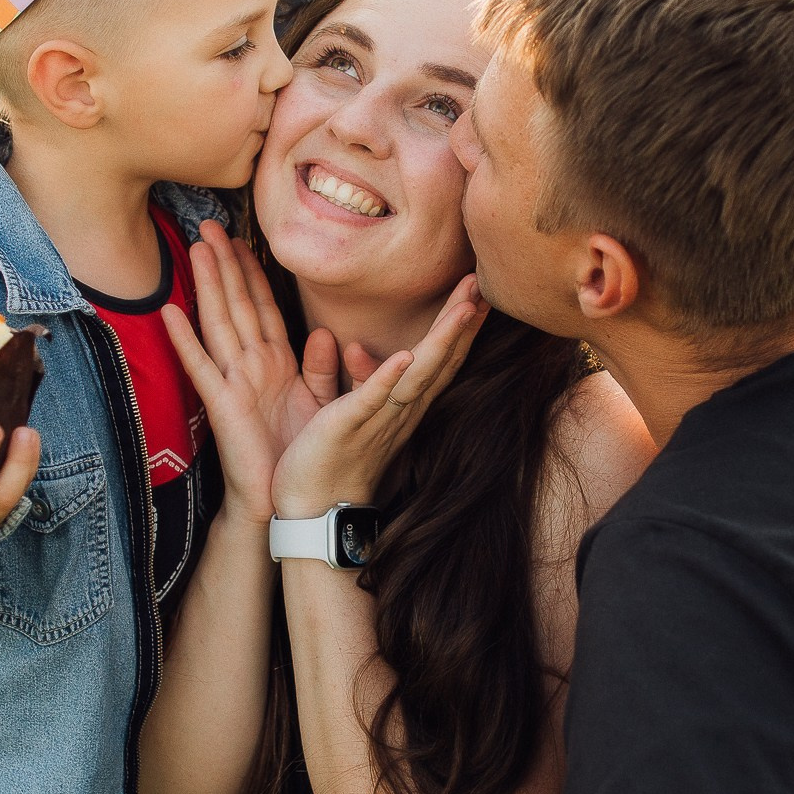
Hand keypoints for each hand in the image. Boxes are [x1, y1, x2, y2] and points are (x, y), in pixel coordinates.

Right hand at [161, 221, 336, 525]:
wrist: (278, 501)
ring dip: (206, 286)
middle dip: (225, 263)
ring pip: (218, 323)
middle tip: (210, 223)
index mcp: (274, 364)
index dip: (252, 271)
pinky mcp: (222, 405)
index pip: (261, 307)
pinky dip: (185, 340)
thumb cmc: (295, 455)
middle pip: (236, 304)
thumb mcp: (317, 404)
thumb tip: (320, 333)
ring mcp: (233, 383)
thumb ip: (319, 368)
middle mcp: (251, 367)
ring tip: (195, 249)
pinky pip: (202, 367)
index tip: (242, 237)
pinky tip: (169, 312)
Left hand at [270, 278, 482, 519]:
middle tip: (484, 282)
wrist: (309, 510)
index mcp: (400, 405)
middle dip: (462, 322)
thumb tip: (355, 347)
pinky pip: (374, 401)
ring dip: (442, 341)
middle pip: (440, 361)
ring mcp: (379, 420)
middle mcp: (399, 411)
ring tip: (465, 308)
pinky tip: (406, 356)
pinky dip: (389, 379)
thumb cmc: (325, 459)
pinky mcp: (349, 428)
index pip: (436, 359)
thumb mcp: (341, 408)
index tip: (476, 290)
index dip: (457, 326)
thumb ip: (351, 378)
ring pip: (419, 375)